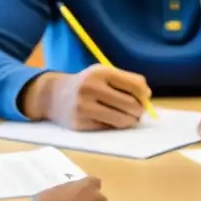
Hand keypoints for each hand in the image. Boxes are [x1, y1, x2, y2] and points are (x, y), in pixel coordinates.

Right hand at [24, 64, 150, 130]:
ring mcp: (84, 106)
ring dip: (130, 121)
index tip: (145, 97)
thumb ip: (127, 81)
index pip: (135, 85)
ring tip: (128, 117)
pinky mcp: (80, 123)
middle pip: (131, 104)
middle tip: (138, 111)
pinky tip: (109, 119)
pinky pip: (108, 128)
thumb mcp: (104, 74)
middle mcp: (91, 87)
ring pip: (122, 120)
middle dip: (139, 110)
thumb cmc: (87, 83)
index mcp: (101, 72)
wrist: (53, 95)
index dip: (144, 94)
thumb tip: (147, 96)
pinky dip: (113, 125)